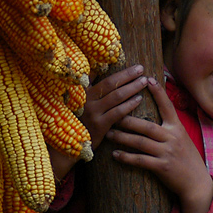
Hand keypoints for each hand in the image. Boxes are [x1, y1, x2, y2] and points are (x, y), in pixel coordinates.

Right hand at [48, 65, 147, 180]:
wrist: (69, 144)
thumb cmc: (79, 121)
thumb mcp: (80, 102)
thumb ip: (88, 86)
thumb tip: (98, 70)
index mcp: (83, 92)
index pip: (105, 78)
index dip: (122, 72)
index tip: (136, 67)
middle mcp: (86, 100)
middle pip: (111, 84)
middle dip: (128, 75)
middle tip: (142, 70)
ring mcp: (92, 112)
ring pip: (116, 97)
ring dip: (132, 88)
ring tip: (143, 82)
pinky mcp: (99, 125)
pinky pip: (117, 112)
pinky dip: (129, 105)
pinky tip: (138, 99)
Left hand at [105, 76, 212, 212]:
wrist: (196, 182)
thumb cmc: (186, 158)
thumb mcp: (182, 138)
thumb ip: (169, 126)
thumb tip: (155, 112)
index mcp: (177, 128)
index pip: (167, 106)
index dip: (158, 93)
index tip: (147, 79)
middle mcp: (172, 137)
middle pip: (146, 125)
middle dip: (127, 120)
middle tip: (112, 114)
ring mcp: (167, 152)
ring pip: (140, 142)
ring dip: (122, 138)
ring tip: (108, 133)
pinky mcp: (162, 167)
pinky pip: (140, 160)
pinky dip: (126, 157)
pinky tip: (115, 155)